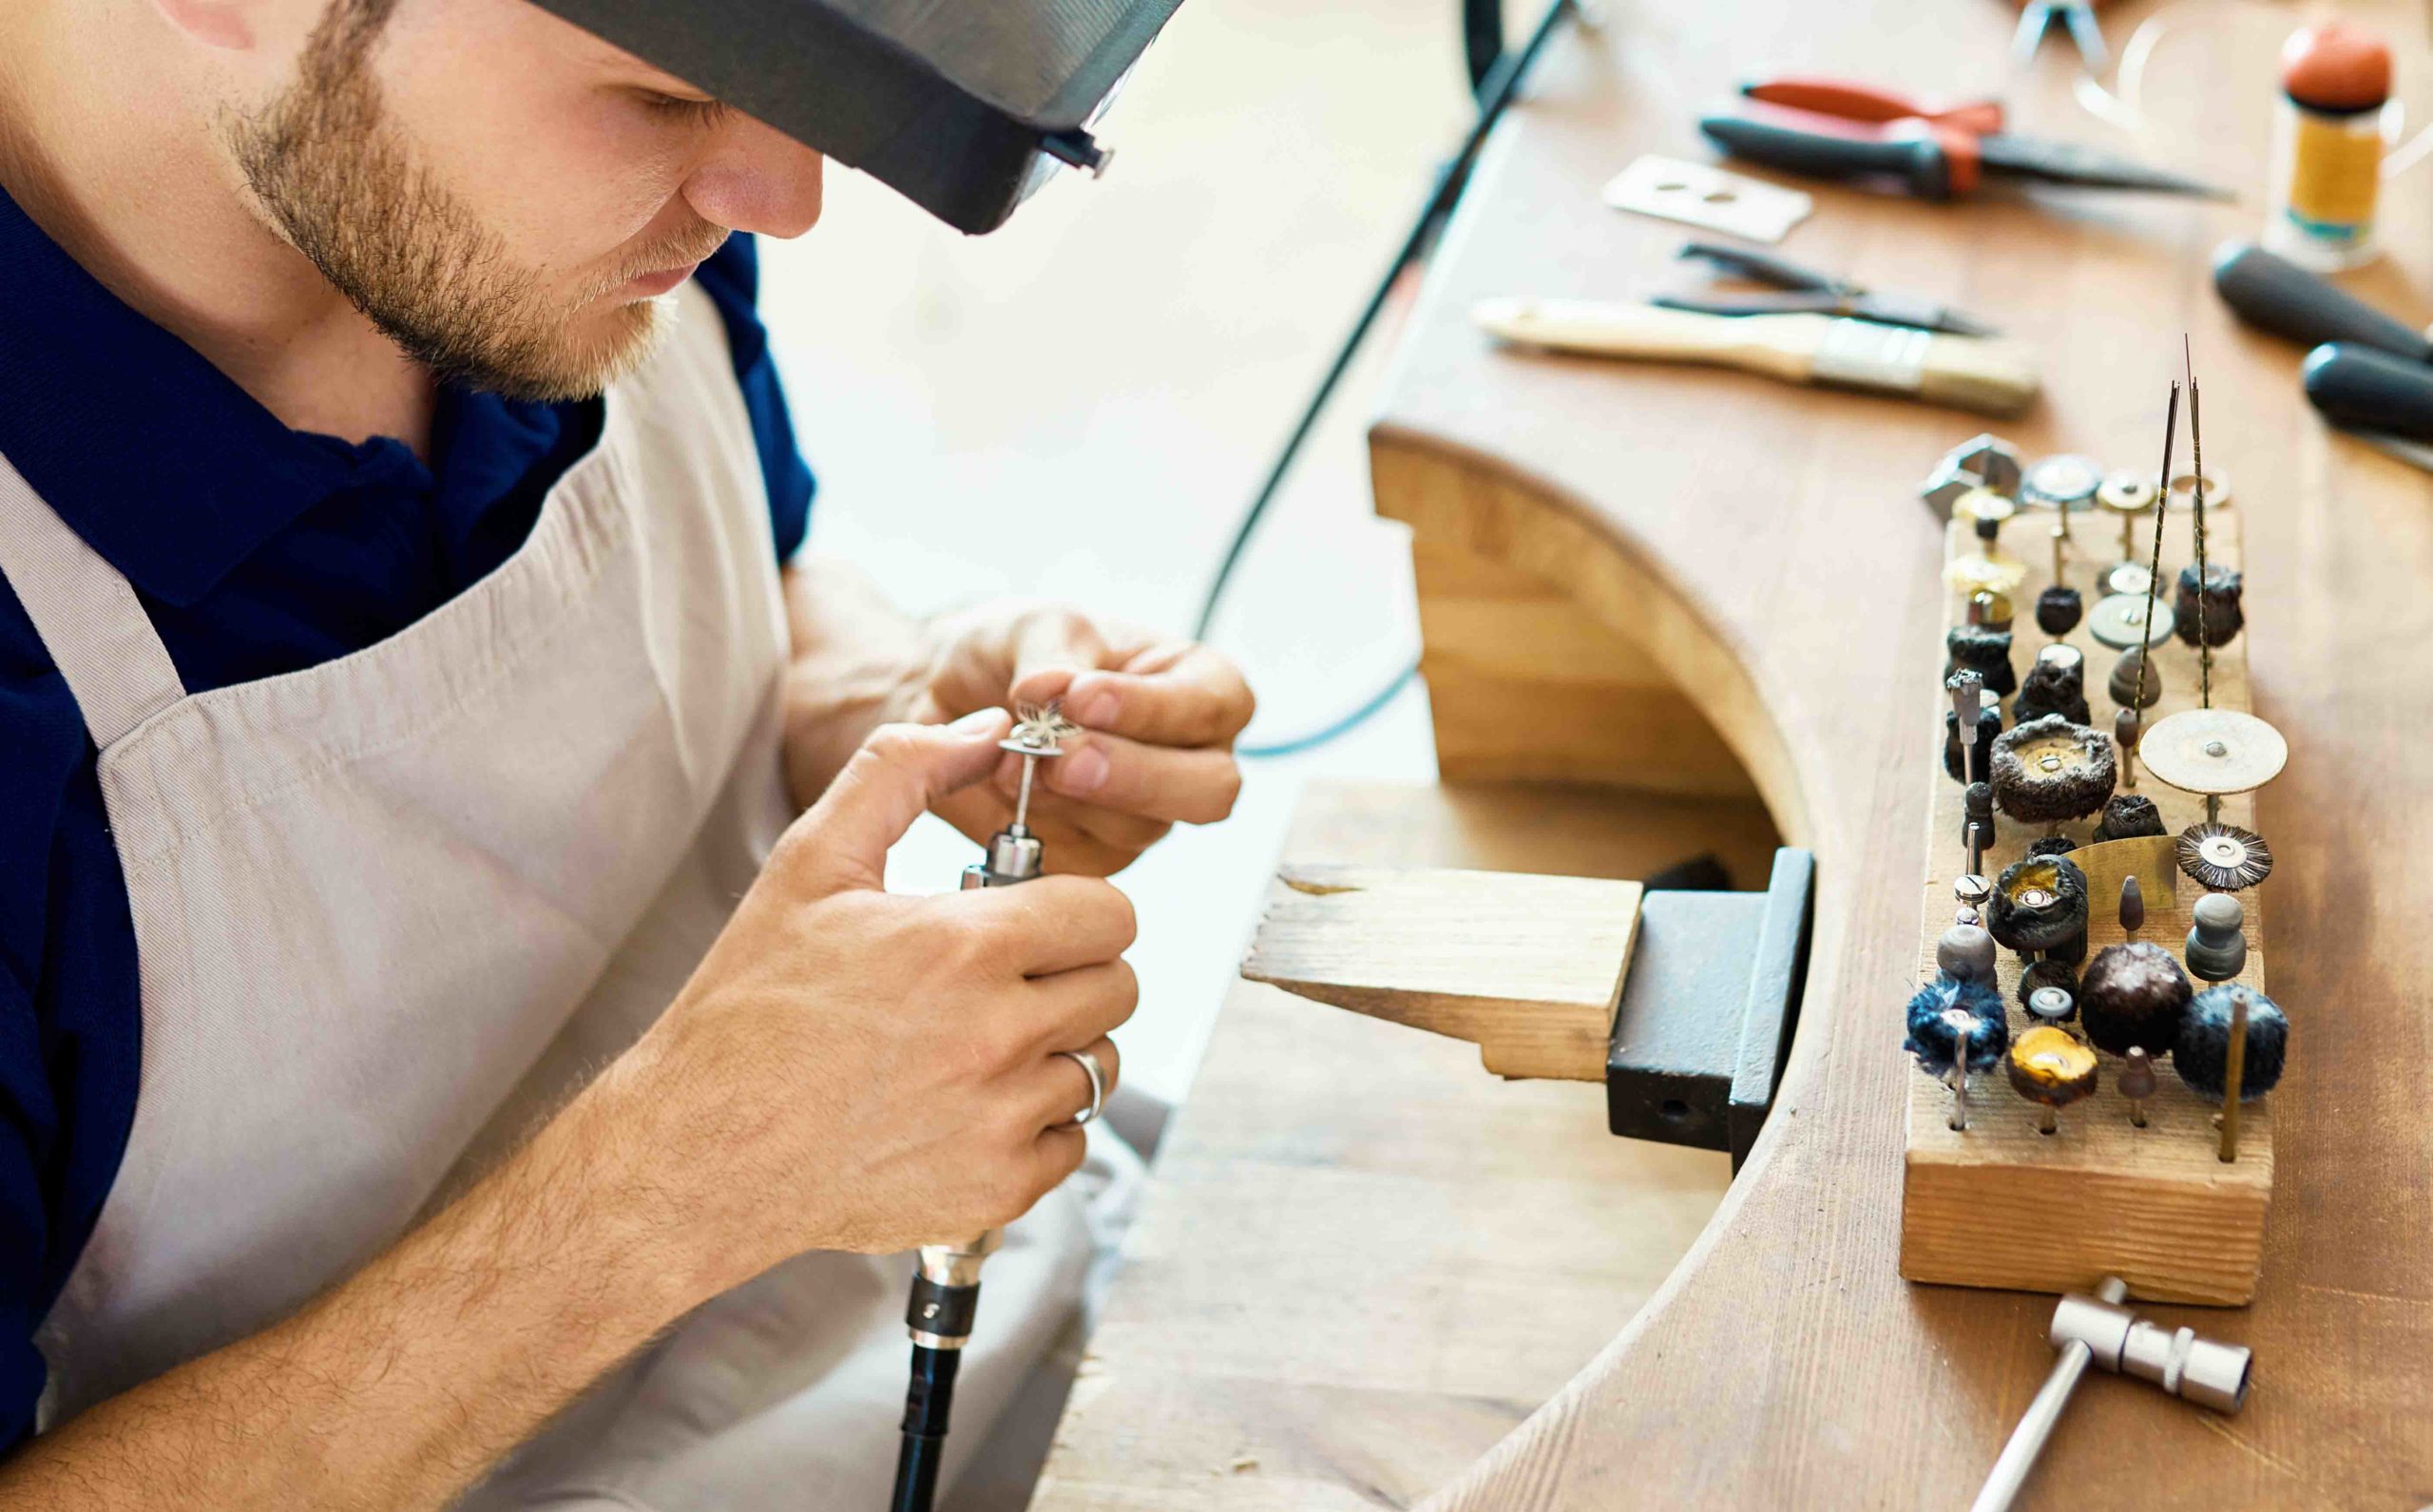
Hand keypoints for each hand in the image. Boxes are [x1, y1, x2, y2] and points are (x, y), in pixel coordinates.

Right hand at [618, 711, 1137, 1274]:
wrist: (701, 1148)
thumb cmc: (751, 1006)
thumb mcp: (811, 863)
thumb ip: (901, 772)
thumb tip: (988, 728)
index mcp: (963, 946)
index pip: (1110, 914)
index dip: (1074, 911)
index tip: (1033, 923)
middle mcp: (995, 1035)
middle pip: (1118, 987)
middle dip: (1072, 974)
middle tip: (1005, 982)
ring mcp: (1000, 1119)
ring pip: (1101, 1065)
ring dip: (1056, 1050)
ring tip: (981, 1045)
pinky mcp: (996, 1188)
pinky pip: (1073, 1143)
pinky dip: (1037, 1127)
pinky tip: (970, 1107)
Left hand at [912, 603, 1255, 875]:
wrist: (953, 696)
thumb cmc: (1018, 651)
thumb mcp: (1034, 627)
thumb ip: (1052, 657)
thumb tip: (1053, 692)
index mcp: (1201, 687)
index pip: (1214, 706)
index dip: (1154, 709)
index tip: (1082, 697)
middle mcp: (1189, 758)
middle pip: (1209, 790)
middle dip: (1136, 776)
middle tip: (1065, 759)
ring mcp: (1148, 814)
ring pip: (1138, 827)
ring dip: (1069, 797)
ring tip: (1009, 757)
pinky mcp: (1098, 855)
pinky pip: (1083, 858)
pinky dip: (1038, 823)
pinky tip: (1004, 787)